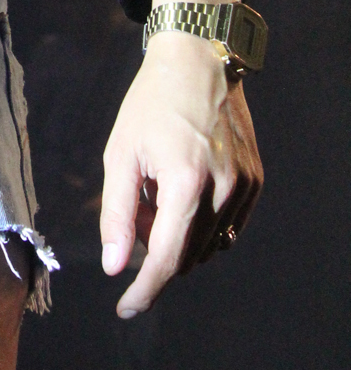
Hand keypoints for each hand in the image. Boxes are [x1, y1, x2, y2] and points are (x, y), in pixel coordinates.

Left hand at [99, 30, 262, 318]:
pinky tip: (181, 189)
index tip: (125, 307)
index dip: (145, 289)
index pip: (167, 259)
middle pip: (187, 255)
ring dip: (178, 237)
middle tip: (137, 210)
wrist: (198, 61)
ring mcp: (244, 187)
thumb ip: (117, 214)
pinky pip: (225, 226)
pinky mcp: (255, 182)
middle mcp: (222, 190)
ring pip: (208, 244)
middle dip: (155, 249)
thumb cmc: (151, 104)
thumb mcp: (120, 154)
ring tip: (158, 191)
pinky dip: (199, 224)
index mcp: (186, 182)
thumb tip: (115, 266)